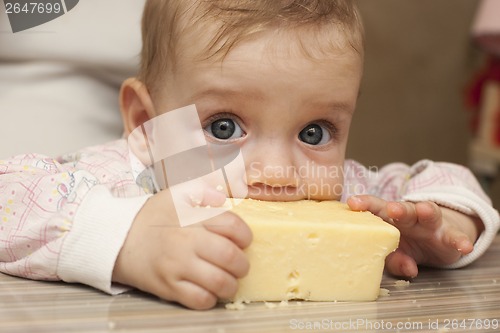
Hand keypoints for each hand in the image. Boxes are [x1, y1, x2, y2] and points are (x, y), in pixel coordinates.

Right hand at [112, 187, 251, 309]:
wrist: (119, 239)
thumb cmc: (155, 216)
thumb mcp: (178, 193)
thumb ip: (205, 188)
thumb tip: (227, 192)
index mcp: (191, 217)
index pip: (231, 226)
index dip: (245, 235)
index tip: (244, 240)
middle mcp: (185, 242)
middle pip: (229, 256)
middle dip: (242, 263)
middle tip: (239, 263)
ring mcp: (176, 267)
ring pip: (218, 282)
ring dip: (231, 283)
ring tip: (229, 279)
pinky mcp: (168, 287)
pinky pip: (199, 300)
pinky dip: (211, 298)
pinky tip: (210, 290)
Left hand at [347, 195, 482, 277]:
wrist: (438, 241)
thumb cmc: (408, 244)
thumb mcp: (398, 254)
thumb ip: (396, 260)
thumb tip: (407, 269)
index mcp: (390, 220)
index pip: (375, 209)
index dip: (365, 204)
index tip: (352, 203)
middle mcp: (410, 217)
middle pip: (402, 209)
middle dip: (396, 208)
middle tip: (391, 209)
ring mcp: (430, 224)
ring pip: (428, 214)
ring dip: (426, 211)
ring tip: (424, 210)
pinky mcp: (449, 234)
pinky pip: (455, 237)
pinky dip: (460, 241)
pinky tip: (464, 246)